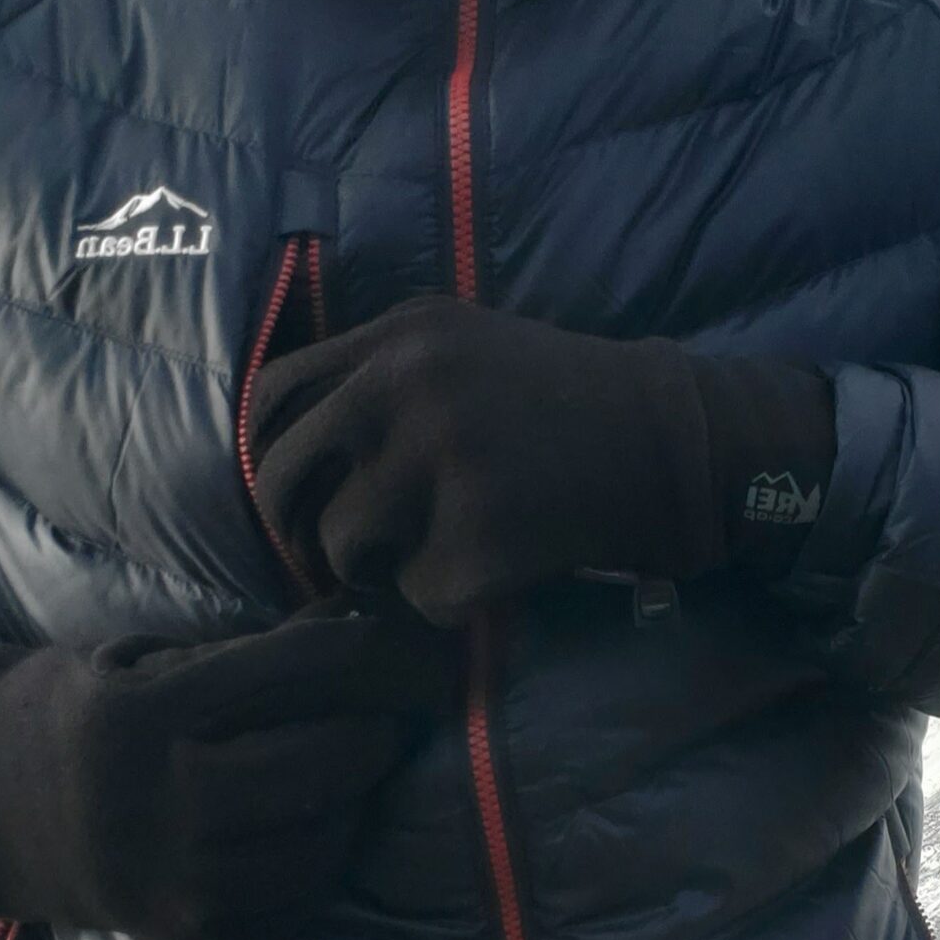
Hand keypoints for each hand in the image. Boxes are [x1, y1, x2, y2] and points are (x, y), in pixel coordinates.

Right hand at [0, 606, 456, 939]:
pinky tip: (303, 826)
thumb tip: (373, 628)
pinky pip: (305, 898)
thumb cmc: (82, 711)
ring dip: (356, 798)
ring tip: (343, 767)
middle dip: (381, 729)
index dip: (388, 655)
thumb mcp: (144, 660)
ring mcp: (181, 884)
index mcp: (148, 716)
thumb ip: (250, 655)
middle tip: (396, 712)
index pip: (310, 670)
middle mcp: (165, 805)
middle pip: (335, 761)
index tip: (431, 652)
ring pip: (332, 837)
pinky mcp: (198, 938)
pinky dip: (322, 859)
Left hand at [246, 295, 835, 624]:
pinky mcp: (478, 541)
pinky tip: (491, 571)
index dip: (269, 459)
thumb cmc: (560, 400)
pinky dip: (444, 600)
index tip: (293, 494)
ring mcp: (442, 468)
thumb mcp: (462, 345)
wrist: (670, 444)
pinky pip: (415, 597)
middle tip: (339, 556)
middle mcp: (408, 392)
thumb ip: (376, 373)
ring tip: (430, 556)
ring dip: (375, 571)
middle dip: (302, 532)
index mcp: (400, 339)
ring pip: (343, 550)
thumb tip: (288, 447)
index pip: (272, 400)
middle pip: (286, 482)